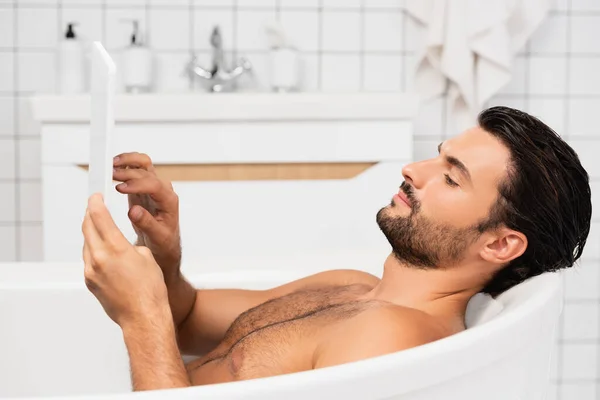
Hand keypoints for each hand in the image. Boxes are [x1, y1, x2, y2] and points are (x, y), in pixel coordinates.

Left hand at [82, 193, 169, 328]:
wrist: (143, 317)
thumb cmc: (150, 290)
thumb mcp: (147, 257)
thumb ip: (130, 245)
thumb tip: (120, 245)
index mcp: (116, 248)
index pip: (99, 217)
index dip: (96, 203)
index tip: (96, 196)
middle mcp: (99, 258)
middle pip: (87, 228)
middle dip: (90, 215)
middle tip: (94, 207)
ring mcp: (91, 271)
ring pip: (87, 244)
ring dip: (91, 233)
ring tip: (100, 228)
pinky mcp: (90, 282)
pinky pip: (88, 260)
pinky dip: (93, 250)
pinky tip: (103, 251)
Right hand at [112, 152, 180, 281]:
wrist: (164, 241)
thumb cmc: (164, 239)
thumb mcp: (157, 236)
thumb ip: (147, 223)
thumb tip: (134, 211)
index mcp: (169, 200)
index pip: (154, 185)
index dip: (137, 184)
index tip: (121, 188)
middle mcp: (163, 190)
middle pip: (146, 171)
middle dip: (128, 172)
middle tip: (111, 176)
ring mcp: (153, 186)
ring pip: (143, 164)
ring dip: (128, 161)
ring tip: (111, 165)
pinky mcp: (144, 185)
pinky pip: (136, 168)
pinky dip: (125, 164)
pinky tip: (114, 166)